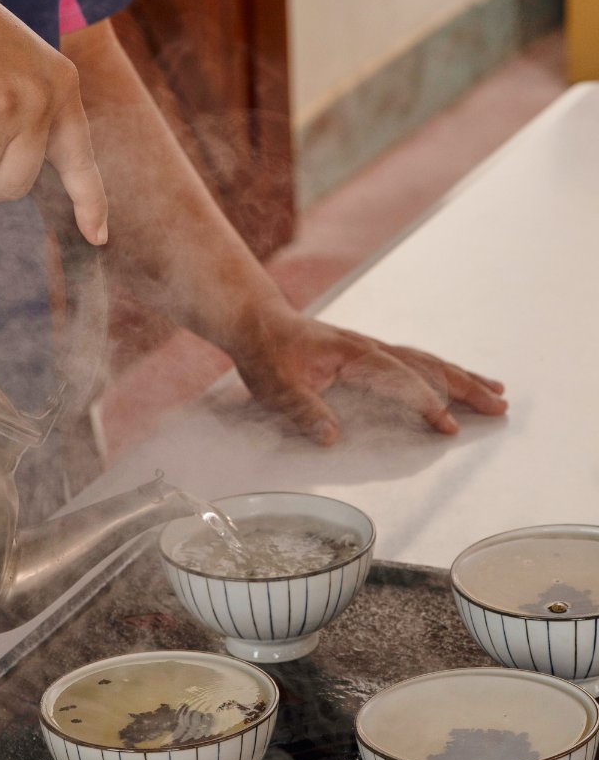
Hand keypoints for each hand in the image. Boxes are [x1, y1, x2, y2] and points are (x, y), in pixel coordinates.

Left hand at [233, 307, 506, 444]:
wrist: (258, 322)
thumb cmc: (267, 355)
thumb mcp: (277, 388)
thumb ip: (304, 411)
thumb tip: (331, 437)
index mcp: (354, 355)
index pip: (401, 380)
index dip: (426, 403)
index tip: (449, 427)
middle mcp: (371, 348)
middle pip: (429, 367)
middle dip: (466, 388)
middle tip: (500, 407)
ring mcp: (374, 349)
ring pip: (428, 362)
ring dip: (463, 377)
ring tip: (497, 391)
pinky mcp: (371, 353)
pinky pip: (416, 361)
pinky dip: (442, 371)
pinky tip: (457, 380)